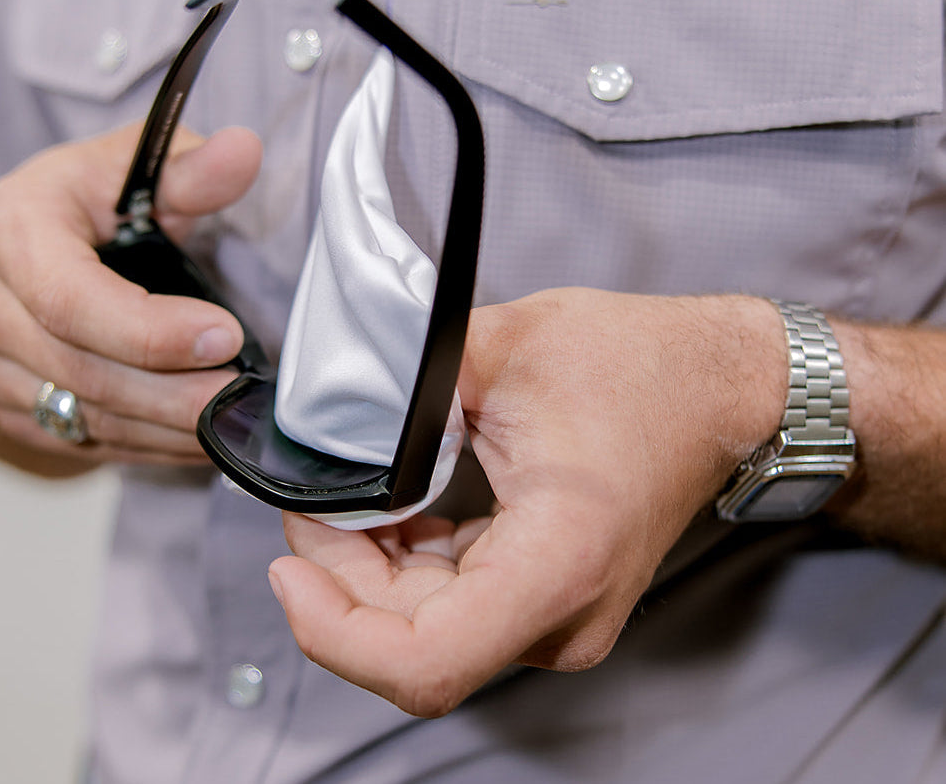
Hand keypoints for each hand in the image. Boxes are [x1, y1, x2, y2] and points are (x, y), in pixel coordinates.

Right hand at [0, 122, 261, 466]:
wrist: (18, 249)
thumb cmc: (83, 200)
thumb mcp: (133, 168)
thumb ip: (191, 170)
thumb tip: (243, 151)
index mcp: (9, 228)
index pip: (71, 298)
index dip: (151, 331)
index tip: (224, 336)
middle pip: (79, 371)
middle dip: (170, 392)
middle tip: (237, 395)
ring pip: (81, 418)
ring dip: (163, 428)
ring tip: (228, 420)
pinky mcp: (2, 406)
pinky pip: (78, 442)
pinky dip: (144, 444)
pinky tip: (195, 437)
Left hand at [268, 288, 784, 715]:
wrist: (718, 383)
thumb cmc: (640, 363)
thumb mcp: (505, 345)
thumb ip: (406, 376)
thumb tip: (330, 402)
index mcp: (558, 557)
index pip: (425, 661)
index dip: (335, 632)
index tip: (289, 567)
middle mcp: (564, 612)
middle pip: (411, 643)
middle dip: (338, 577)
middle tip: (311, 500)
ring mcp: (562, 614)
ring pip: (428, 631)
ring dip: (369, 572)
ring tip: (347, 497)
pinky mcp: (553, 597)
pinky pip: (456, 608)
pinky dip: (408, 567)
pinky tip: (395, 510)